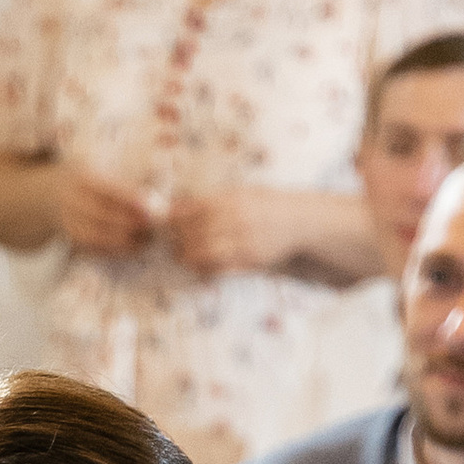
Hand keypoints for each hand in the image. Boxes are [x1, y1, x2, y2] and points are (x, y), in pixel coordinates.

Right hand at [56, 166, 157, 257]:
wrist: (50, 196)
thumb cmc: (86, 180)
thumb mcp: (98, 169)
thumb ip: (122, 181)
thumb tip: (156, 199)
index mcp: (82, 179)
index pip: (111, 191)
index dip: (135, 200)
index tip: (157, 206)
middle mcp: (73, 203)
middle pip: (110, 217)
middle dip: (138, 223)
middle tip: (160, 225)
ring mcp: (71, 225)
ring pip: (106, 238)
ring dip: (131, 241)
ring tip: (151, 238)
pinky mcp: (74, 243)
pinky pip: (100, 250)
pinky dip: (121, 251)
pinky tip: (137, 247)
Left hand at [165, 184, 311, 279]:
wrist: (298, 223)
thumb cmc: (265, 207)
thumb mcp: (242, 193)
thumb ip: (214, 200)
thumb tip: (180, 205)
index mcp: (231, 199)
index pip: (192, 209)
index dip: (174, 219)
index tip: (165, 225)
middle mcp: (235, 218)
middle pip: (194, 232)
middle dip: (178, 240)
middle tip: (169, 246)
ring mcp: (243, 240)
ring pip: (204, 252)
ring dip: (188, 257)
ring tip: (182, 258)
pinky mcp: (250, 260)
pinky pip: (220, 268)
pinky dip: (205, 270)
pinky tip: (199, 268)